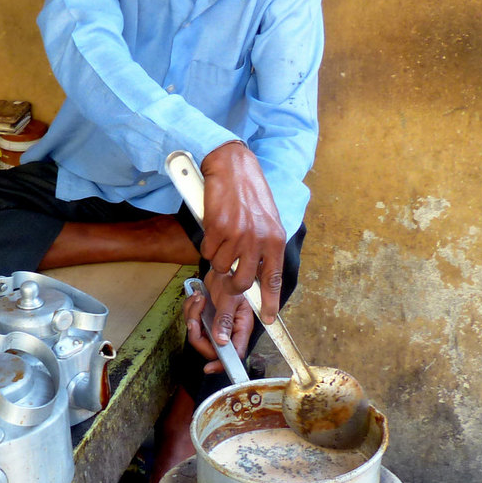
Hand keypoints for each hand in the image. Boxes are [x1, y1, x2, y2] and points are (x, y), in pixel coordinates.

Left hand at [184, 276, 251, 374]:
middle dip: (198, 334)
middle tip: (194, 319)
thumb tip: (221, 342)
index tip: (208, 368)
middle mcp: (229, 331)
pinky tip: (195, 297)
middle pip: (211, 348)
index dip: (222, 364)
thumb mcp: (231, 298)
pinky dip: (190, 310)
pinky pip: (192, 323)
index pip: (235, 355)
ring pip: (198, 335)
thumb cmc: (233, 280)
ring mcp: (215, 326)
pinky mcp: (204, 320)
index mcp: (241, 329)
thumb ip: (226, 319)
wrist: (223, 267)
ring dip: (192, 317)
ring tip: (198, 298)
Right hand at [198, 141, 286, 320]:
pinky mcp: (217, 228)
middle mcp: (258, 239)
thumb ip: (264, 245)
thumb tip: (257, 270)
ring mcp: (237, 234)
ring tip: (220, 240)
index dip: (269, 301)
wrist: (232, 166)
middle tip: (226, 281)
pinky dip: (207, 244)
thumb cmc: (249, 191)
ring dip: (217, 258)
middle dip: (231, 286)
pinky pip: (207, 250)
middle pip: (242, 281)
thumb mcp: (267, 219)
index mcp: (275, 239)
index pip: (273, 278)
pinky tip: (213, 228)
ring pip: (221, 267)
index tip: (267, 316)